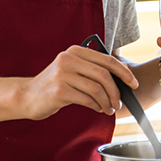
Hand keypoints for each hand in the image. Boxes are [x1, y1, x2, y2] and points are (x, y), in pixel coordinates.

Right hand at [18, 45, 136, 119]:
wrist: (27, 97)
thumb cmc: (54, 85)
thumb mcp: (72, 70)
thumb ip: (92, 69)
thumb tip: (122, 77)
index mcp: (75, 51)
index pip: (107, 59)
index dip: (124, 72)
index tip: (133, 84)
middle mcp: (68, 59)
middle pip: (104, 75)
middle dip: (116, 91)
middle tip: (120, 102)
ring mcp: (63, 74)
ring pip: (97, 88)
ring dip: (107, 101)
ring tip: (109, 108)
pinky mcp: (59, 90)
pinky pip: (87, 99)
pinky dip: (96, 106)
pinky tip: (97, 109)